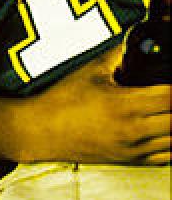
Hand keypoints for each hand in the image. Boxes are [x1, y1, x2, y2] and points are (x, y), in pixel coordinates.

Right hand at [20, 44, 170, 164]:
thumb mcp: (91, 71)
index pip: (170, 96)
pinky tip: (165, 130)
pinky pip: (167, 158)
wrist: (41, 131)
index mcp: (124, 104)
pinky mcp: (131, 161)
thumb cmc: (62, 100)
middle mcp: (133, 129)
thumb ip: (120, 54)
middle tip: (167, 95)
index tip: (170, 77)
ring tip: (166, 110)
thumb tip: (140, 39)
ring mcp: (134, 149)